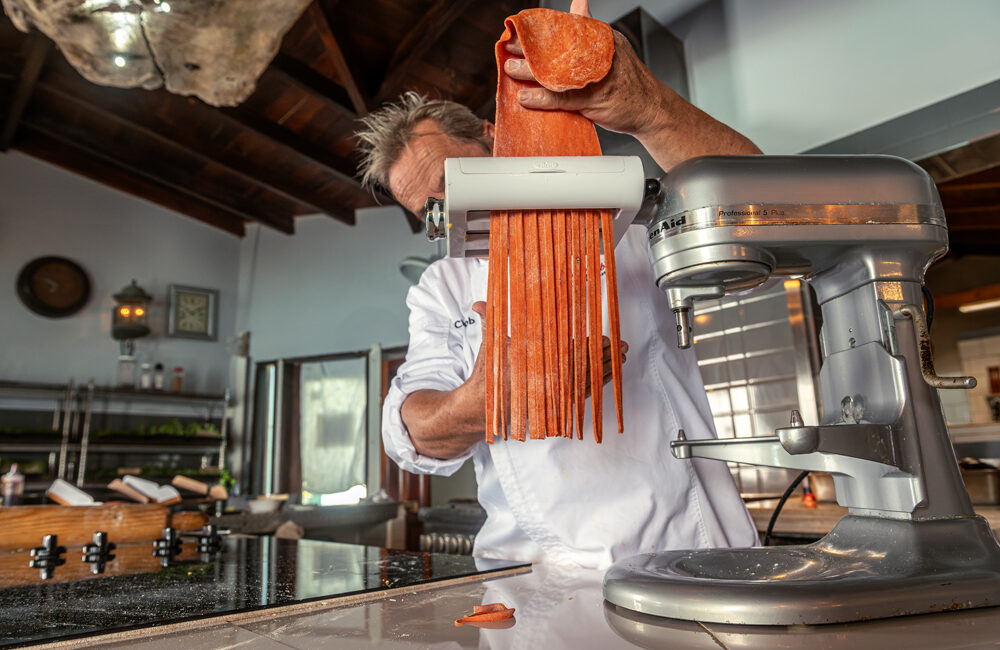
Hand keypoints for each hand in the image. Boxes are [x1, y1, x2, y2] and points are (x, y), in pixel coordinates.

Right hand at [469, 300, 628, 412]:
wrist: (484, 407)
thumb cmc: (490, 376)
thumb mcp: (489, 345)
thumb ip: (488, 321)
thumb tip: (478, 304)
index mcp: (534, 363)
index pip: (567, 353)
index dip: (588, 345)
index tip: (603, 338)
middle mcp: (546, 380)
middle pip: (583, 366)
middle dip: (604, 355)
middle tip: (622, 345)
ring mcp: (553, 394)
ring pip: (587, 381)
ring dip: (607, 369)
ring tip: (623, 357)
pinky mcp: (556, 405)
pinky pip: (584, 396)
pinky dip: (599, 385)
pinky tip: (610, 376)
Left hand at [501, 1, 761, 169]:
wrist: (653, 111)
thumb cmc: (629, 82)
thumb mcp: (611, 48)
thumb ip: (590, 30)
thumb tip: (578, 5)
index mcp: (604, 39)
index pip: (567, 29)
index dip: (541, 30)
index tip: (521, 32)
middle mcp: (602, 54)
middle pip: (560, 47)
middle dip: (531, 49)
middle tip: (510, 49)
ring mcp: (599, 78)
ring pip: (559, 72)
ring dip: (531, 72)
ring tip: (511, 70)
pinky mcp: (595, 101)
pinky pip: (564, 98)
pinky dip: (543, 98)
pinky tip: (527, 98)